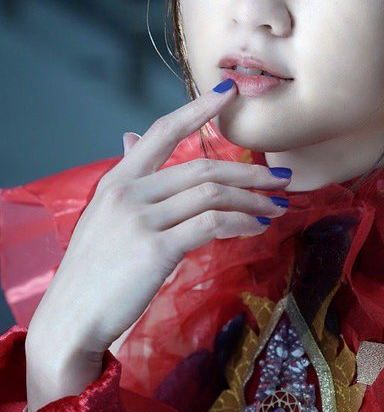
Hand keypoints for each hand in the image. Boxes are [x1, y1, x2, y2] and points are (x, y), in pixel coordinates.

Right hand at [27, 80, 290, 360]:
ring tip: (276, 207)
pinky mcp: (156, 250)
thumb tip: (130, 137)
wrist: (73, 316)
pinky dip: (242, 222)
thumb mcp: (103, 215)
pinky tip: (257, 227)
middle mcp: (129, 193)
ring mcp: (141, 220)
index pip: (162, 132)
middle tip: (281, 179)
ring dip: (253, 200)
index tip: (228, 94)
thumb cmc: (94, 271)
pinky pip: (212, 224)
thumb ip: (127, 180)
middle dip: (250, 172)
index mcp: (117, 181)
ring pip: (212, 194)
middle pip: (202, 168)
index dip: (197, 110)